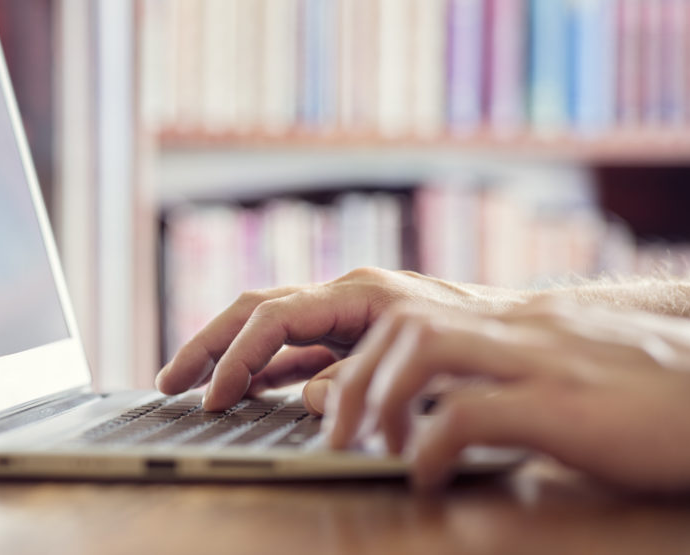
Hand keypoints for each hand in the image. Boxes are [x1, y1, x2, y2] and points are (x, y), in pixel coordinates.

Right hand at [155, 267, 522, 411]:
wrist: (521, 336)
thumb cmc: (481, 342)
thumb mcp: (423, 364)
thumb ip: (362, 379)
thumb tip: (307, 396)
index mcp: (358, 293)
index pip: (275, 317)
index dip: (237, 358)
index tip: (213, 397)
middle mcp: (345, 298)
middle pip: (256, 311)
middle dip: (209, 345)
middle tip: (168, 381)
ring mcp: (346, 317)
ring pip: (269, 329)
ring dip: (228, 356)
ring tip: (188, 385)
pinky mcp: (352, 340)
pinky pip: (294, 351)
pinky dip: (263, 369)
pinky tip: (242, 390)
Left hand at [325, 297, 689, 492]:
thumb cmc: (660, 399)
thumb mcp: (571, 374)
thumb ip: (512, 378)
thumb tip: (449, 407)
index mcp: (521, 323)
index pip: (417, 315)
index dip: (367, 357)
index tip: (348, 403)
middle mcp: (523, 330)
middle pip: (404, 324)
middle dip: (357, 378)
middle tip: (343, 432)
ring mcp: (544, 360)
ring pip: (424, 347)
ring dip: (384, 399)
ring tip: (378, 449)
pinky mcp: (568, 405)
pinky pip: (472, 412)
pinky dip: (433, 446)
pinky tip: (429, 477)